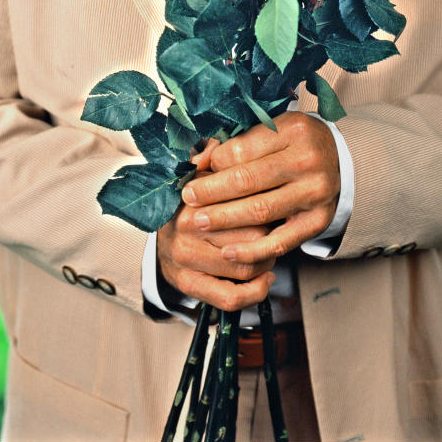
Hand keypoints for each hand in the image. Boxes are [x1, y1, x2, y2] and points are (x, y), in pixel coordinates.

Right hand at [157, 139, 274, 312]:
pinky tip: (265, 280)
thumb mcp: (201, 174)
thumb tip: (224, 144)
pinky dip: (254, 292)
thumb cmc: (192, 202)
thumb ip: (215, 158)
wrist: (162, 236)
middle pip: (249, 236)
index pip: (244, 202)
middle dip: (271, 235)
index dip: (268, 203)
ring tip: (271, 252)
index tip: (278, 201)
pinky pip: (228, 296)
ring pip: (244, 266)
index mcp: (192, 197)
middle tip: (279, 229)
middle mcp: (185, 228)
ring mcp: (184, 258)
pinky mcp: (187, 284)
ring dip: (266, 262)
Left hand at [181, 112, 339, 268]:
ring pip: (261, 211)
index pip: (241, 150)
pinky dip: (252, 250)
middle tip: (188, 198)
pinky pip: (281, 241)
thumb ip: (236, 143)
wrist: (341, 160)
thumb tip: (197, 161)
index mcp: (292, 130)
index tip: (192, 172)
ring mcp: (315, 193)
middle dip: (211, 192)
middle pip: (248, 180)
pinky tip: (228, 251)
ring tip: (199, 222)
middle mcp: (307, 160)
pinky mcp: (319, 221)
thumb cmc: (296, 142)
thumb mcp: (272, 128)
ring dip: (224, 219)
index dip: (212, 163)